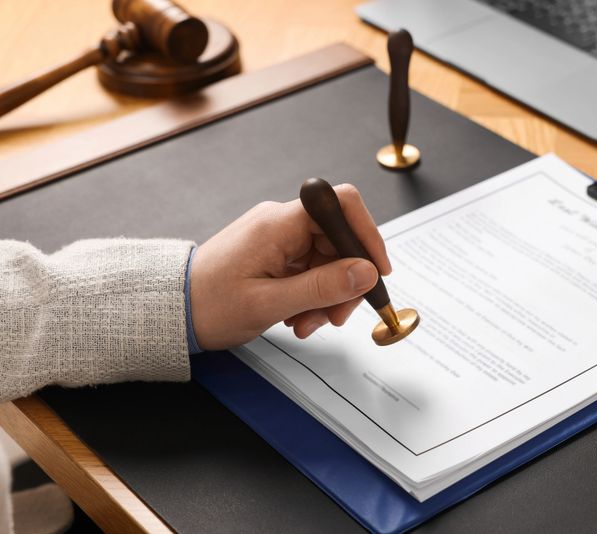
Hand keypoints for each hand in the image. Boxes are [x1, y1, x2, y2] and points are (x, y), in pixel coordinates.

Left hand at [189, 184, 390, 349]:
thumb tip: (366, 273)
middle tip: (338, 317)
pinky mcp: (275, 253)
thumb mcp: (270, 304)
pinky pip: (310, 268)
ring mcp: (278, 237)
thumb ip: (322, 288)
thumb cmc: (208, 305)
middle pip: (338, 239)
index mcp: (278, 224)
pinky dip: (312, 295)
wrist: (172, 311)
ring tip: (308, 324)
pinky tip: (297, 317)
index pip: (341, 205)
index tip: (377, 270)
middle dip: (346, 280)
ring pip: (327, 259)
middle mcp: (280, 223)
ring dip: (327, 295)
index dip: (366, 234)